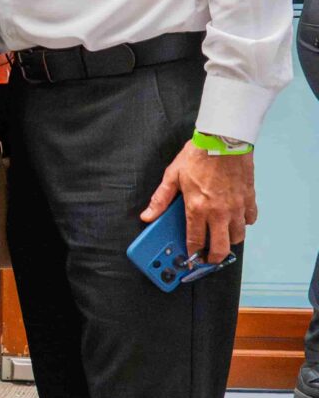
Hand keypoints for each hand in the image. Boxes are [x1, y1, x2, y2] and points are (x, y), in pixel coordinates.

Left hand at [141, 142, 256, 263]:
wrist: (223, 139)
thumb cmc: (198, 155)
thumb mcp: (172, 175)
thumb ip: (160, 199)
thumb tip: (147, 216)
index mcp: (197, 208)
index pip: (195, 240)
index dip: (193, 253)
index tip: (191, 258)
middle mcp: (219, 212)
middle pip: (220, 247)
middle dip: (214, 258)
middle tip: (208, 258)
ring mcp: (237, 207)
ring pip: (238, 236)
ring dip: (230, 241)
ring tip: (221, 238)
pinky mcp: (249, 198)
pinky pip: (250, 219)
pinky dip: (244, 223)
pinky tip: (236, 219)